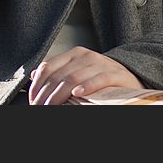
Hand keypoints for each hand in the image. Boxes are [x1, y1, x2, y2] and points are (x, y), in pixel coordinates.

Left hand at [28, 46, 142, 104]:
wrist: (130, 76)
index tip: (33, 99)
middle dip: (47, 94)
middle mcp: (85, 56)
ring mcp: (100, 63)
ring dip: (60, 95)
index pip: (48, 67)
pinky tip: (78, 94)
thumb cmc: (99, 76)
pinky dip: (87, 86)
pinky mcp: (115, 74)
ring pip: (74, 78)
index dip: (37, 84)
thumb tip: (33, 75)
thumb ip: (57, 71)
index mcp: (73, 54)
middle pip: (59, 75)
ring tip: (53, 106)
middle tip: (41, 107)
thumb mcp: (77, 70)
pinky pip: (99, 79)